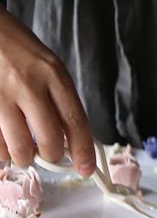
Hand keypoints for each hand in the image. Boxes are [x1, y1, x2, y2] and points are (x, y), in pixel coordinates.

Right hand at [0, 6, 94, 174]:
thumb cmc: (16, 49)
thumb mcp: (47, 66)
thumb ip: (59, 99)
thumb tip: (71, 139)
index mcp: (53, 75)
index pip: (75, 121)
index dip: (83, 151)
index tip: (86, 168)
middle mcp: (28, 86)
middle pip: (49, 141)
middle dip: (51, 156)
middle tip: (47, 154)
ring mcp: (1, 96)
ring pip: (20, 149)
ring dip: (24, 157)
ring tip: (23, 148)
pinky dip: (2, 151)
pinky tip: (5, 141)